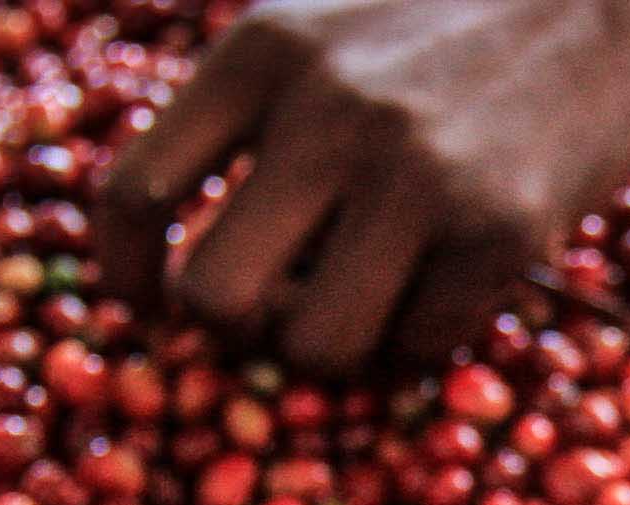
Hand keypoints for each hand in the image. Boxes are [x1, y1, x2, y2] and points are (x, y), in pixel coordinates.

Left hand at [98, 0, 629, 375]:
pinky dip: (428, 333)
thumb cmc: (462, 15)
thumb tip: (186, 244)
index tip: (147, 308)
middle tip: (278, 316)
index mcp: (262, 51)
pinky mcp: (503, 227)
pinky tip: (453, 281)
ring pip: (317, 344)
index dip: (126, 275)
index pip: (135, 190)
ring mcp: (417, 175)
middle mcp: (327, 111)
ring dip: (339, 346)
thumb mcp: (327, 19)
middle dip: (239, 331)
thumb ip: (252, 104)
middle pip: (215, 296)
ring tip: (375, 302)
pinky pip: (424, 342)